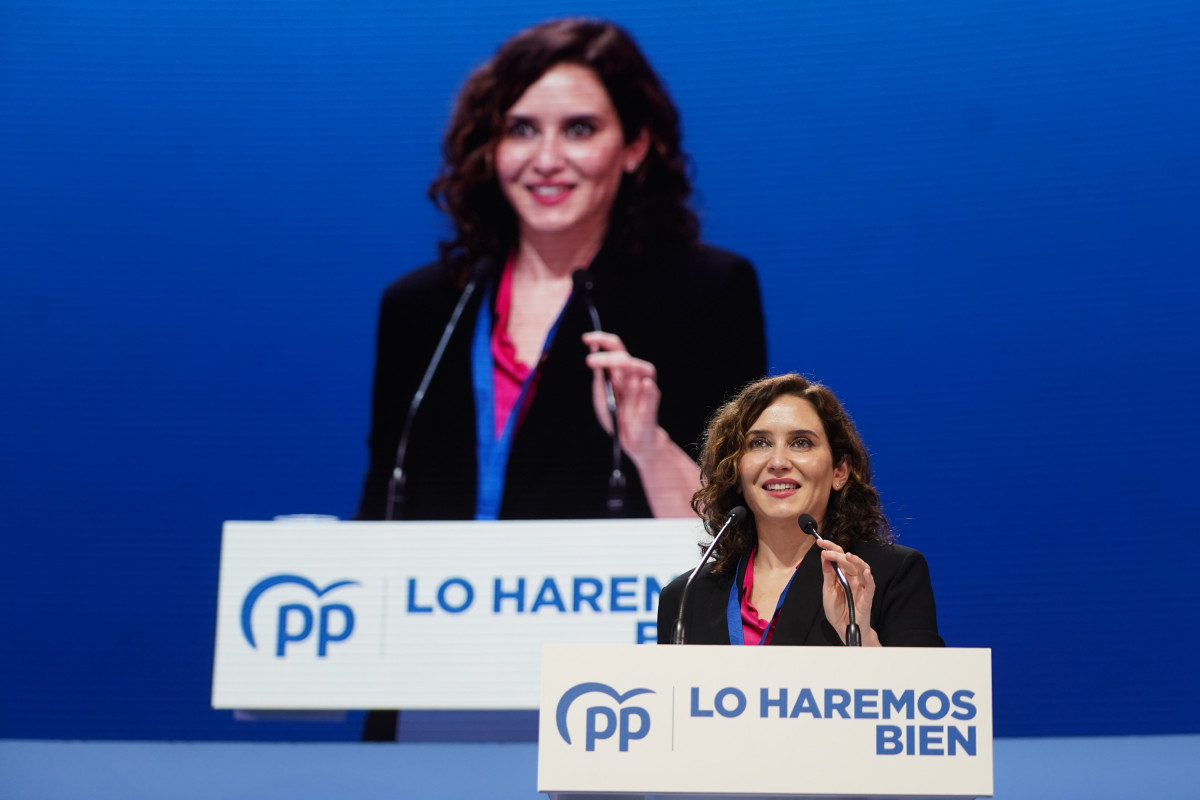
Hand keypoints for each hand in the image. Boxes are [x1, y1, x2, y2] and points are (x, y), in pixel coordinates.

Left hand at [582, 331, 661, 459]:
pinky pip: (653, 395)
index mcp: (621, 373)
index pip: (615, 348)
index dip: (602, 340)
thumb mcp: (601, 397)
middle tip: (589, 361)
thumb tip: (592, 354)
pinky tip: (644, 384)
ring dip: (627, 366)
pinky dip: (649, 390)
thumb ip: (599, 377)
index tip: (586, 338)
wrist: (631, 440)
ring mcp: (644, 390)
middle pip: (626, 357)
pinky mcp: (651, 407)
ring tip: (610, 372)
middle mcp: (634, 377)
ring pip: (644, 369)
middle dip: (608, 356)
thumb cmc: (616, 417)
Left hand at [816, 539, 880, 645]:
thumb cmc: (837, 610)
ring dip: (856, 561)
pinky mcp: (867, 598)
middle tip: (827, 550)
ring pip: (862, 569)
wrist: (844, 629)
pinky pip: (870, 587)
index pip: (839, 558)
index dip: (831, 548)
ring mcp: (861, 587)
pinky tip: (866, 573)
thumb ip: (828, 575)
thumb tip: (824, 557)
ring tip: (848, 555)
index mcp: (843, 575)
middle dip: (838, 554)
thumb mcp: (828, 591)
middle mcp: (853, 579)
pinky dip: (869, 579)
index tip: (820, 542)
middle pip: (849, 562)